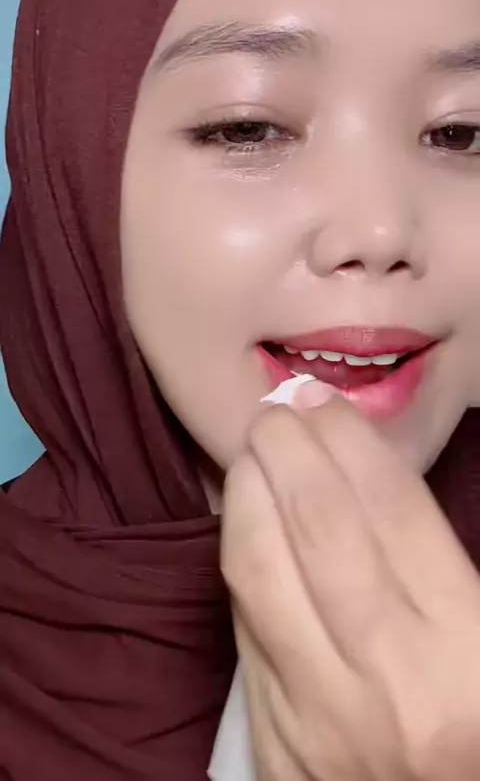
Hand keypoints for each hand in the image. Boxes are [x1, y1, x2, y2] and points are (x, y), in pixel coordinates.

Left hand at [221, 396, 479, 780]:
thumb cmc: (474, 722)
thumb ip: (448, 561)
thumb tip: (379, 471)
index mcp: (462, 654)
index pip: (390, 510)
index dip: (349, 440)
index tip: (324, 403)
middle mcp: (385, 683)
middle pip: (316, 526)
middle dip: (288, 449)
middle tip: (277, 412)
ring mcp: (319, 717)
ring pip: (256, 571)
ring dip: (247, 494)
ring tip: (254, 455)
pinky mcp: (274, 743)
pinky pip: (244, 626)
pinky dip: (242, 559)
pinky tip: (250, 526)